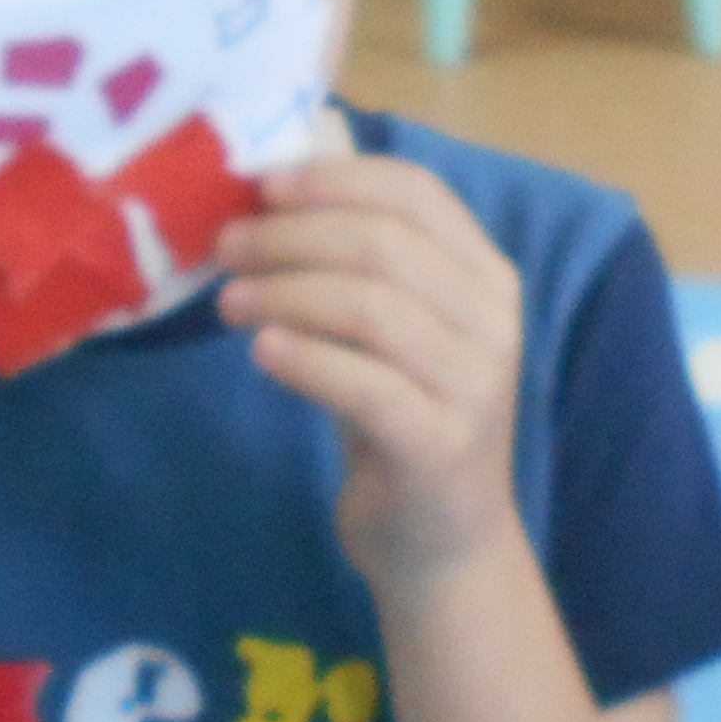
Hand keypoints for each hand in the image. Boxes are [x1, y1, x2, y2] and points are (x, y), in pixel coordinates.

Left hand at [219, 150, 523, 586]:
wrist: (442, 542)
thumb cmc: (402, 420)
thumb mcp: (389, 332)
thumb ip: (357, 264)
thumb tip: (276, 183)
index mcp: (486, 276)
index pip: (416, 193)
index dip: (333, 179)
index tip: (262, 186)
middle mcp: (493, 322)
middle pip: (384, 244)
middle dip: (291, 235)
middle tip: (227, 247)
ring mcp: (473, 386)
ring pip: (371, 307)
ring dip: (285, 293)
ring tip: (229, 303)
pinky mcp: (440, 446)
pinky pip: (364, 385)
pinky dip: (305, 359)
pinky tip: (262, 352)